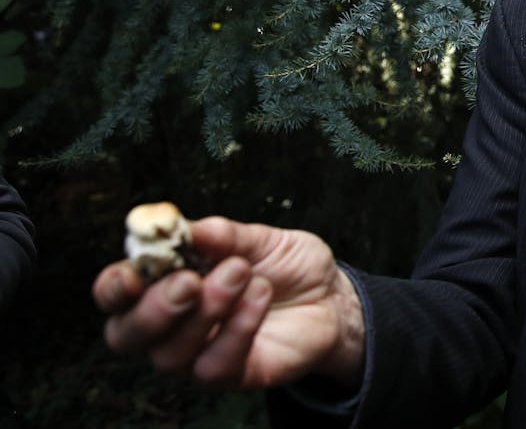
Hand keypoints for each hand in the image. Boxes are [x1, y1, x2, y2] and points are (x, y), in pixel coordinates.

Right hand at [92, 217, 365, 390]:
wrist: (332, 296)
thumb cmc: (285, 265)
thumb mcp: (259, 238)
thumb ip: (222, 235)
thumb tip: (187, 227)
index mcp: (164, 283)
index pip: (115, 295)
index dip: (114, 287)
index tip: (132, 272)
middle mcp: (169, 326)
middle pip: (126, 335)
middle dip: (153, 308)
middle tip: (190, 280)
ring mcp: (196, 356)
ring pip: (169, 355)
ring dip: (206, 311)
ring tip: (242, 273)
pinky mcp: (230, 376)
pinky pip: (215, 365)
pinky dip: (237, 328)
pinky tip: (260, 296)